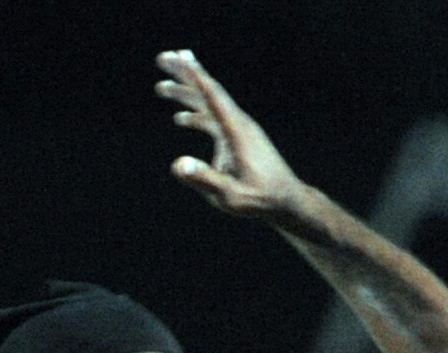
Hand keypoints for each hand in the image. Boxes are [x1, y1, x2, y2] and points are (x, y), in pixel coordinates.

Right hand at [154, 49, 302, 218]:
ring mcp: (239, 129)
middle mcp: (238, 123)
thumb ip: (205, 180)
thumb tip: (178, 165)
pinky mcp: (239, 138)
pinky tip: (180, 119)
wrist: (286, 200)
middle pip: (208, 91)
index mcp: (236, 130)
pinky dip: (197, 116)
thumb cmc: (260, 199)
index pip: (213, 95)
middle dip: (184, 74)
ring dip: (186, 95)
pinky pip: (215, 120)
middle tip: (162, 58)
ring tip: (161, 88)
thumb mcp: (231, 196)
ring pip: (209, 104)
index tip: (178, 56)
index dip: (195, 75)